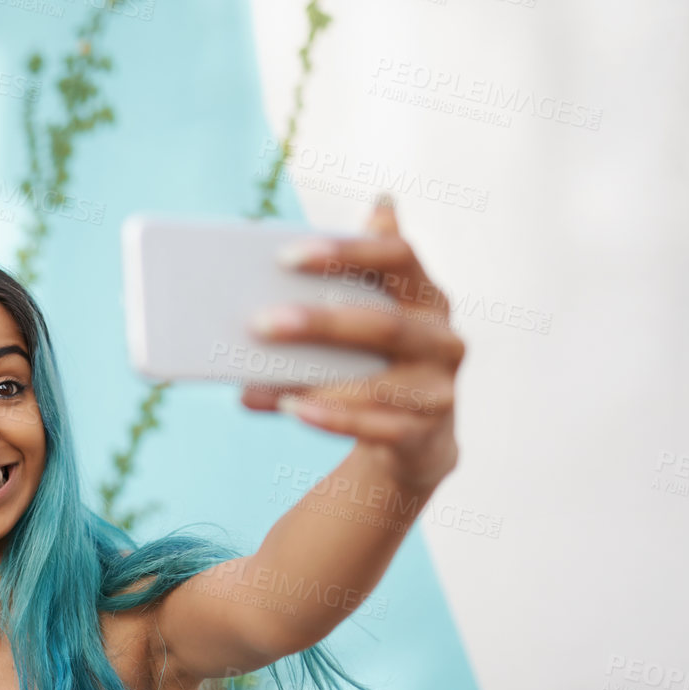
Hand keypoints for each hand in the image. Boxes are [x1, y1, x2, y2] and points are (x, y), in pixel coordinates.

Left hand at [242, 196, 463, 490]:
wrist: (410, 439)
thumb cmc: (366, 366)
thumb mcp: (351, 332)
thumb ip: (317, 304)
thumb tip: (247, 312)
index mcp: (423, 295)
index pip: (398, 255)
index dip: (348, 251)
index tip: (286, 256)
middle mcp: (441, 338)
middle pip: (385, 323)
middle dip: (320, 323)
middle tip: (260, 322)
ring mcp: (438, 389)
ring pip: (378, 382)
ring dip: (316, 381)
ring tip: (259, 379)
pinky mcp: (425, 434)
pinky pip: (376, 427)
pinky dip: (331, 419)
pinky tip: (292, 409)